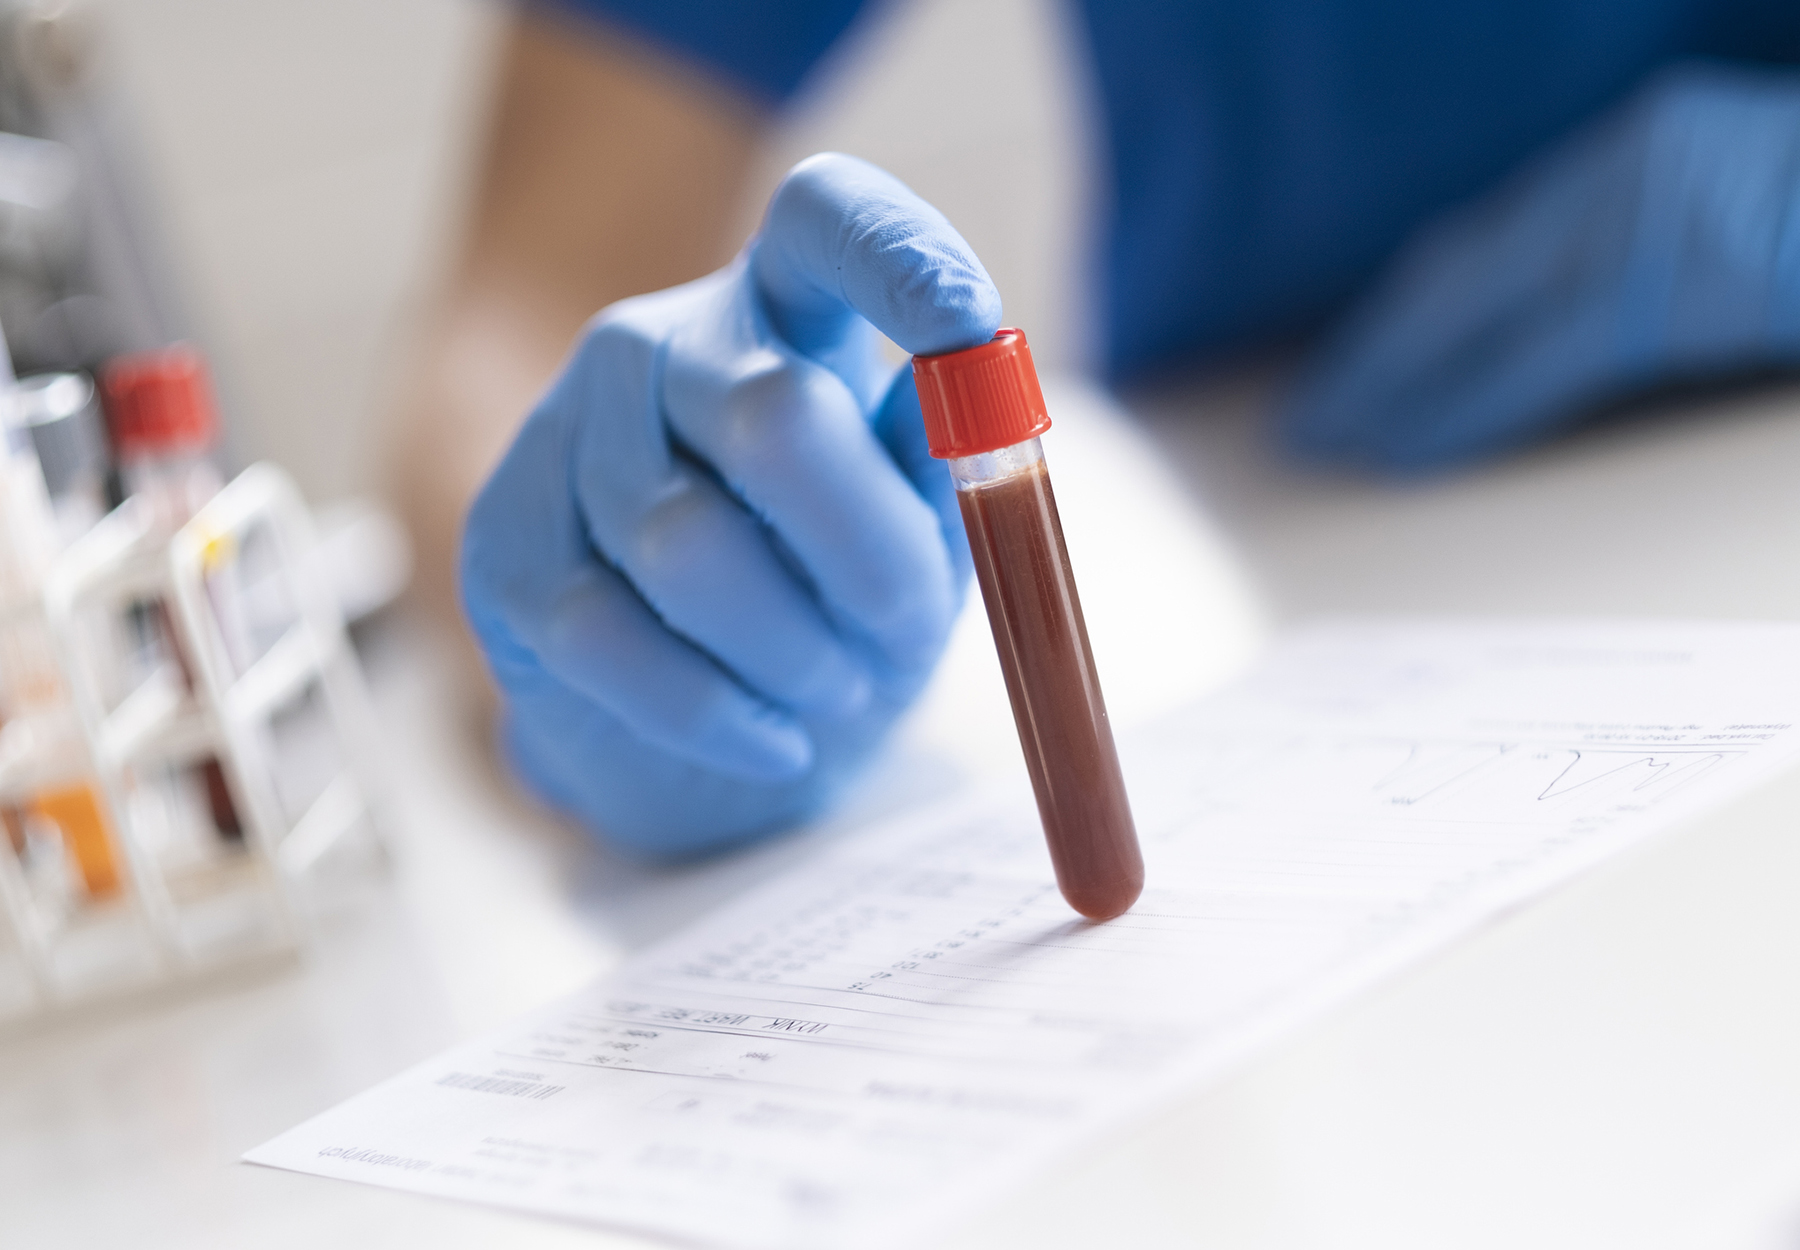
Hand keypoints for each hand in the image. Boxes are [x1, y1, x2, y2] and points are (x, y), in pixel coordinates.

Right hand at [460, 154, 1000, 852]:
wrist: (713, 729)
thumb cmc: (839, 604)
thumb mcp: (923, 538)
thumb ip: (945, 468)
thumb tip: (978, 394)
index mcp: (783, 310)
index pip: (825, 221)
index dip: (896, 255)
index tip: (969, 320)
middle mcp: (661, 345)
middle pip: (771, 415)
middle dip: (864, 558)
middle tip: (897, 636)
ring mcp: (565, 435)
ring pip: (685, 548)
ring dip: (791, 651)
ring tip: (829, 685)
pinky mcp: (504, 546)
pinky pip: (607, 637)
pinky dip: (713, 711)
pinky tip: (768, 735)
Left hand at [1282, 62, 1799, 470]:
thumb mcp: (1733, 248)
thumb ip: (1653, 281)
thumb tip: (1562, 350)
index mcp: (1647, 154)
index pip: (1495, 244)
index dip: (1414, 312)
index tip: (1353, 368)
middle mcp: (1632, 165)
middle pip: (1464, 270)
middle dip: (1380, 350)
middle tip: (1310, 417)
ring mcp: (1655, 210)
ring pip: (1478, 310)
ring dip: (1394, 381)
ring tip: (1330, 439)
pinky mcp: (1679, 275)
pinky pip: (1540, 355)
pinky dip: (1463, 405)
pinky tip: (1403, 447)